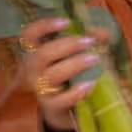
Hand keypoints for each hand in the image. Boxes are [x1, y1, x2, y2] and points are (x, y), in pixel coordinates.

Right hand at [19, 17, 106, 131]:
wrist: (62, 110)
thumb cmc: (67, 76)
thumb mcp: (73, 56)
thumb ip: (87, 41)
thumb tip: (103, 33)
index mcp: (35, 53)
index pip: (28, 36)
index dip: (43, 26)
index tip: (66, 22)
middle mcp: (32, 70)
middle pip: (42, 55)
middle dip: (67, 45)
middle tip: (88, 41)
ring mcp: (40, 89)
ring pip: (51, 75)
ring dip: (74, 64)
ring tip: (94, 59)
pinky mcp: (51, 107)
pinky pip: (61, 100)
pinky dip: (76, 92)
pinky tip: (90, 84)